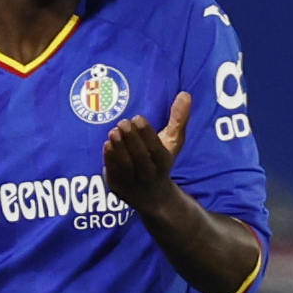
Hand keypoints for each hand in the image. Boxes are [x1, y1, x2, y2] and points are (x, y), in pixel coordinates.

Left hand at [102, 91, 192, 207]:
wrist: (152, 198)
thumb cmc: (160, 162)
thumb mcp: (172, 143)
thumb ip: (178, 119)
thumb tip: (184, 94)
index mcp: (163, 164)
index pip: (156, 149)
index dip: (146, 134)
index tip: (137, 117)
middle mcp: (148, 175)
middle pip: (140, 158)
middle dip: (131, 139)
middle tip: (123, 122)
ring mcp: (132, 183)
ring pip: (125, 166)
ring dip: (119, 148)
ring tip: (113, 131)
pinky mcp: (117, 187)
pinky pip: (113, 172)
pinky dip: (109, 158)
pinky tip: (107, 144)